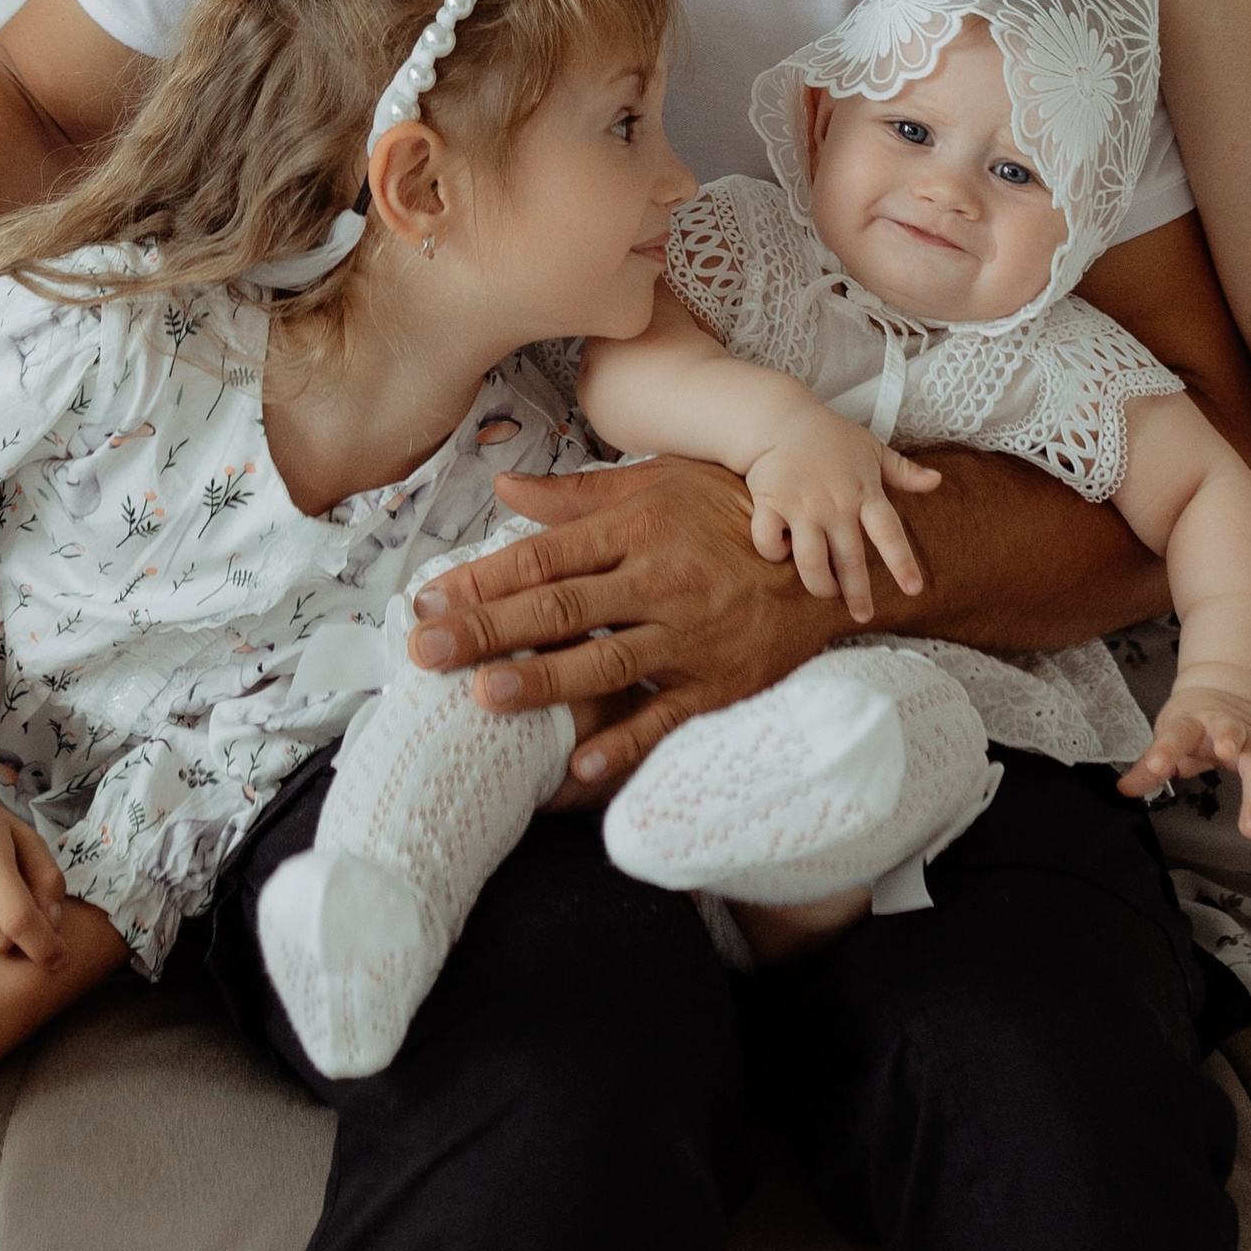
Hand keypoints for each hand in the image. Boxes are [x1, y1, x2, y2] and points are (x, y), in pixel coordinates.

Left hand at [407, 461, 843, 789]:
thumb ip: (577, 494)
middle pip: (559, 608)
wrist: (826, 556)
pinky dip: (623, 744)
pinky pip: (665, 718)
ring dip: (542, 682)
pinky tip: (578, 767)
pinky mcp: (720, 683)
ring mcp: (689, 636)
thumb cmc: (730, 510)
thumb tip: (504, 486)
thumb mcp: (658, 482)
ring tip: (484, 696)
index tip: (428, 599)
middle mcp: (658, 579)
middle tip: (424, 650)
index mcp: (636, 526)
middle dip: (486, 630)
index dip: (483, 578)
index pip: (544, 555)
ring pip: (604, 663)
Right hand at [745, 404, 941, 625]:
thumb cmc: (830, 436)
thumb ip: (903, 471)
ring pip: (811, 562)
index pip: (889, 532)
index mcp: (864, 491)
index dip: (902, 563)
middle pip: (849, 560)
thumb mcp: (871, 448)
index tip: (913, 590)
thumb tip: (937, 481)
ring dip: (819, 584)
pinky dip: (775, 554)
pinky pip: (769, 542)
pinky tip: (782, 551)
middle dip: (857, 593)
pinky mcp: (770, 503)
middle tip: (863, 614)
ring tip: (825, 591)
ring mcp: (801, 505)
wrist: (780, 416)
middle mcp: (835, 503)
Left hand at [1118, 686, 1250, 842]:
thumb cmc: (1192, 720)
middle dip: (1231, 759)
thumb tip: (1123, 790)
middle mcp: (1229, 726)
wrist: (1227, 690)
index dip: (1165, 749)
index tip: (1155, 768)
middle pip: (1234, 739)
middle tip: (1223, 770)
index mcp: (1194, 720)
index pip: (1177, 732)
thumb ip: (1148, 766)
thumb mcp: (1167, 733)